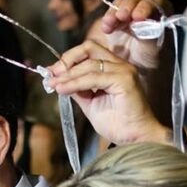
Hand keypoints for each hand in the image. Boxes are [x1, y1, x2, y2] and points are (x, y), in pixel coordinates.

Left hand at [46, 39, 170, 146]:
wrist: (135, 139)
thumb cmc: (118, 124)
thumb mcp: (91, 103)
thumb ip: (79, 90)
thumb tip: (60, 81)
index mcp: (114, 67)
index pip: (89, 51)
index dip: (68, 59)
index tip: (52, 72)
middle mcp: (120, 65)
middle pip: (89, 48)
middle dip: (66, 61)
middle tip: (51, 76)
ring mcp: (124, 71)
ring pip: (89, 64)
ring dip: (68, 75)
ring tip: (54, 85)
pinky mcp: (124, 80)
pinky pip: (94, 78)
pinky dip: (75, 83)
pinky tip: (63, 90)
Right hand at [96, 0, 174, 75]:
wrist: (137, 73)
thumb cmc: (152, 62)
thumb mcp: (154, 49)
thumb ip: (150, 33)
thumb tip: (142, 22)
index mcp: (162, 13)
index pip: (156, 1)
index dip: (146, 5)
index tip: (138, 17)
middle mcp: (146, 9)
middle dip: (129, 5)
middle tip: (122, 16)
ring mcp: (130, 14)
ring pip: (122, 3)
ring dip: (116, 11)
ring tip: (111, 22)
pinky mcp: (116, 21)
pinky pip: (111, 14)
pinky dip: (108, 19)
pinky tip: (106, 28)